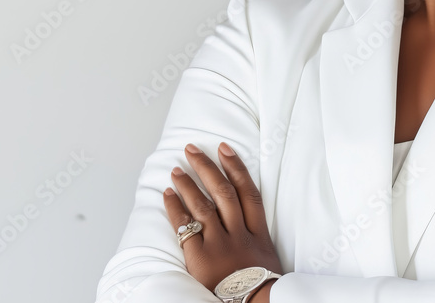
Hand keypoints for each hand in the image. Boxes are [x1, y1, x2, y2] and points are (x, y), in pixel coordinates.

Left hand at [163, 142, 282, 293]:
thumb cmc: (259, 286)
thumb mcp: (267, 257)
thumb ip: (255, 236)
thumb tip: (244, 220)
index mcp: (258, 234)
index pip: (248, 192)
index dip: (236, 168)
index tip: (224, 149)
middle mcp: (239, 235)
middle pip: (223, 193)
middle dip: (207, 168)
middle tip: (192, 150)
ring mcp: (219, 245)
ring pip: (203, 207)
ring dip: (189, 185)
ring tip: (177, 170)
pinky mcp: (200, 259)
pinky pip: (185, 228)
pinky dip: (176, 209)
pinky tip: (168, 195)